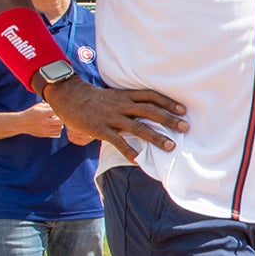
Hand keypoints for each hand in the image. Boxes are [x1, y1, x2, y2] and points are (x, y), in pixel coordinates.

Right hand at [18, 102, 63, 137]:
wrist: (21, 123)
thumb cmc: (31, 113)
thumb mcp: (38, 106)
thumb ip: (48, 105)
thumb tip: (60, 104)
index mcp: (42, 113)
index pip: (57, 111)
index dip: (62, 109)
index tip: (63, 108)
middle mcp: (44, 122)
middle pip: (61, 121)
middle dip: (63, 117)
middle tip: (63, 115)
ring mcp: (45, 129)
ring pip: (60, 127)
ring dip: (61, 123)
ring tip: (59, 120)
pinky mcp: (45, 134)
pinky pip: (57, 133)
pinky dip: (59, 129)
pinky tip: (56, 125)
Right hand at [43, 78, 188, 162]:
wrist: (69, 97)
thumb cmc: (93, 99)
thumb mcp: (114, 96)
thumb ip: (129, 104)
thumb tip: (146, 113)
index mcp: (126, 96)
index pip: (151, 96)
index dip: (168, 102)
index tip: (183, 109)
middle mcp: (122, 105)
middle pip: (150, 111)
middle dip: (168, 119)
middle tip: (185, 127)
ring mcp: (112, 117)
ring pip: (138, 127)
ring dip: (156, 137)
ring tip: (170, 146)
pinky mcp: (101, 129)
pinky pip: (117, 141)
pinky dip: (128, 150)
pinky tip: (138, 159)